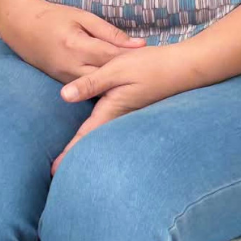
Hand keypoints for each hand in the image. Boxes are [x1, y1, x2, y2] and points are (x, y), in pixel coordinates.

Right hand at [0, 1, 144, 84]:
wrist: (20, 26)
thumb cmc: (53, 17)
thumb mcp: (82, 17)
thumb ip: (110, 32)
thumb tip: (139, 44)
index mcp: (78, 46)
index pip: (113, 56)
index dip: (133, 59)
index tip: (152, 59)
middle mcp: (72, 65)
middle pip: (108, 77)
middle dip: (128, 76)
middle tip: (150, 75)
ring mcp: (65, 77)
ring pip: (98, 88)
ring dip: (117, 86)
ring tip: (138, 83)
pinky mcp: (62, 82)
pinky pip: (87, 90)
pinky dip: (102, 88)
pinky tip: (117, 87)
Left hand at [51, 43, 205, 172]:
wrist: (187, 67)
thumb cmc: (151, 66)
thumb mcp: (115, 69)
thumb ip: (90, 83)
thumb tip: (64, 96)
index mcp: (111, 110)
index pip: (85, 136)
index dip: (68, 153)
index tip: (53, 172)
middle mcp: (120, 117)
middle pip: (93, 141)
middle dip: (75, 157)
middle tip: (55, 175)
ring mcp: (130, 115)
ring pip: (104, 135)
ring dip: (89, 148)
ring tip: (72, 161)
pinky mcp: (136, 108)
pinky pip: (114, 127)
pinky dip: (101, 135)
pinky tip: (98, 138)